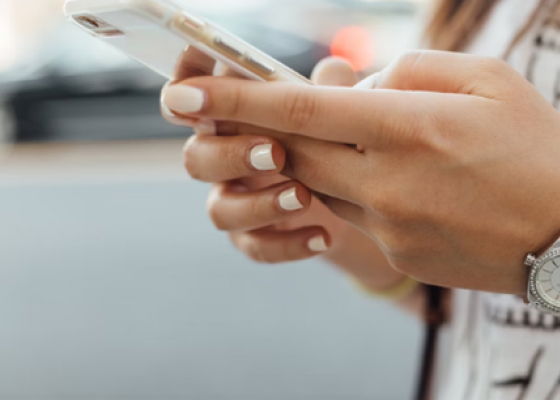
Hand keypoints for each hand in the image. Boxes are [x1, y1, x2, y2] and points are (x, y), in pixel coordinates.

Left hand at [162, 50, 559, 294]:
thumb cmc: (541, 146)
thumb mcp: (489, 79)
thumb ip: (410, 70)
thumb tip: (353, 82)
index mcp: (411, 127)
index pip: (301, 109)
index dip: (236, 99)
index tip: (186, 94)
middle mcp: (389, 181)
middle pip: (295, 151)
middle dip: (268, 129)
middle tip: (263, 111)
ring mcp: (391, 226)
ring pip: (322, 184)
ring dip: (325, 157)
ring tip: (376, 140)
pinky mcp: (398, 254)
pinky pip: (356, 214)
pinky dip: (360, 188)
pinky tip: (410, 181)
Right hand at [165, 53, 407, 291]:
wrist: (359, 199)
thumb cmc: (335, 139)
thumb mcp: (338, 111)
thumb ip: (331, 90)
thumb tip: (334, 69)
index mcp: (233, 116)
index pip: (190, 99)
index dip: (183, 91)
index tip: (194, 91)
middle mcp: (224, 157)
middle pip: (197, 157)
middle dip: (231, 155)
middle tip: (275, 153)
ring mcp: (236, 200)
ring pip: (220, 209)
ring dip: (259, 204)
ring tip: (305, 197)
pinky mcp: (254, 237)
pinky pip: (255, 246)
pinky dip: (288, 244)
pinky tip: (323, 236)